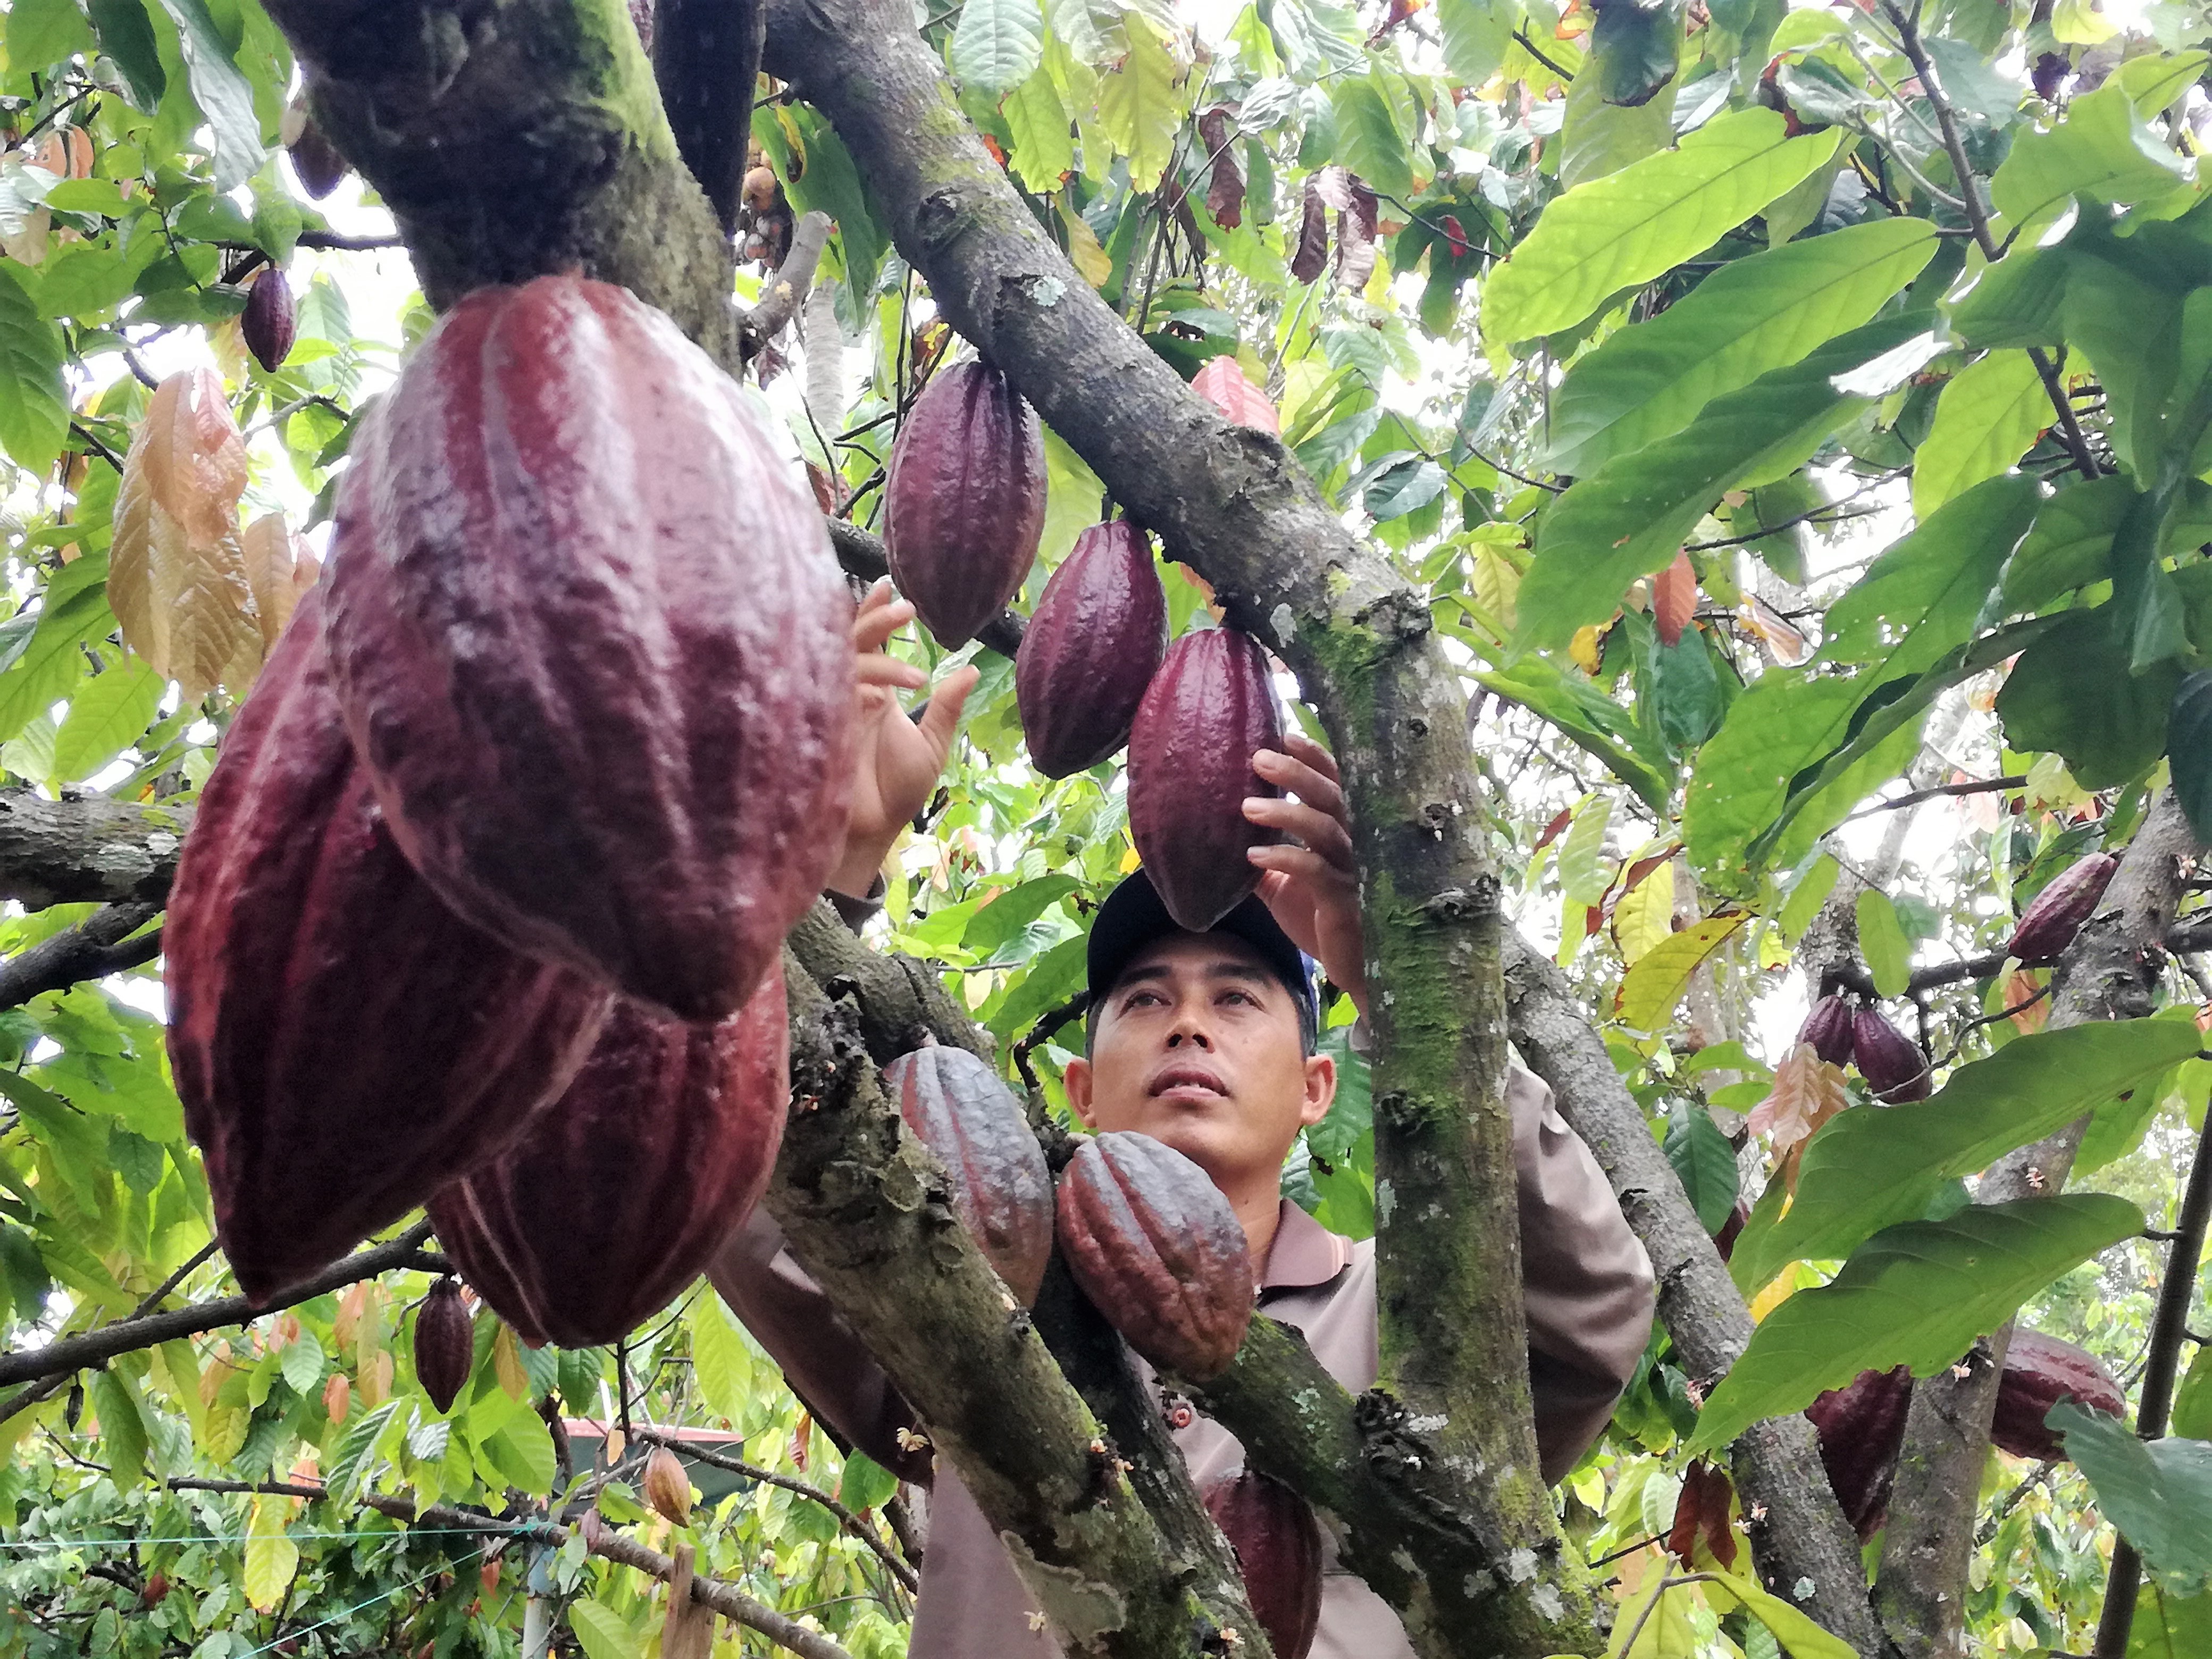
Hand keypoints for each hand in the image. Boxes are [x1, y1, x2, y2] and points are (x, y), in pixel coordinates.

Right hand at [826, 579, 978, 898]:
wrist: (873, 835)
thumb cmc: (896, 794)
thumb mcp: (932, 746)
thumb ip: (948, 708)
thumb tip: (970, 667)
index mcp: (874, 693)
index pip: (869, 641)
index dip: (874, 612)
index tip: (888, 583)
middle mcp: (851, 694)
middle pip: (852, 641)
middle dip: (874, 619)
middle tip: (906, 605)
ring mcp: (835, 708)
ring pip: (842, 658)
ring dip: (873, 644)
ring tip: (908, 636)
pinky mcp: (825, 727)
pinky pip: (834, 691)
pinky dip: (862, 683)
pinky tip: (885, 690)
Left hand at [1243, 733, 1367, 1022]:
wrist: (1352, 968)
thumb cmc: (1320, 918)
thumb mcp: (1282, 882)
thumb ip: (1259, 857)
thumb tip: (1213, 840)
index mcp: (1342, 828)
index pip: (1332, 780)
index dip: (1312, 754)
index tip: (1282, 733)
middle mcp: (1354, 840)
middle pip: (1330, 793)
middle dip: (1296, 772)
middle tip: (1258, 758)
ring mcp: (1353, 868)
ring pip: (1325, 827)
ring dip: (1285, 813)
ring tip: (1245, 807)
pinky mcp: (1346, 899)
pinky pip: (1317, 871)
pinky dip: (1285, 860)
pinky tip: (1253, 858)